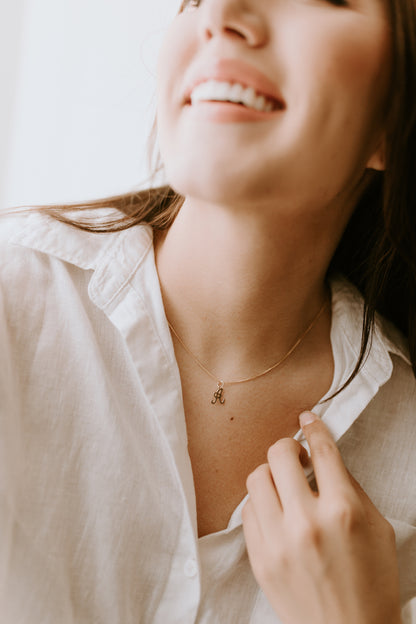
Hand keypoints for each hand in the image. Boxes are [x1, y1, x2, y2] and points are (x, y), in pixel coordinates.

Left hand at [242, 412, 401, 623]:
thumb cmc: (372, 583)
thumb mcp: (377, 528)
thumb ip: (350, 488)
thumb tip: (323, 457)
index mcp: (343, 511)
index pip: (321, 450)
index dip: (313, 427)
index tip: (306, 418)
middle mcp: (306, 522)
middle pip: (277, 454)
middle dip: (287, 446)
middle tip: (296, 457)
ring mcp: (278, 542)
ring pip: (256, 478)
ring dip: (270, 474)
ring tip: (284, 487)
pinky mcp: (259, 559)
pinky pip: (247, 511)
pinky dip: (261, 504)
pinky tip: (276, 512)